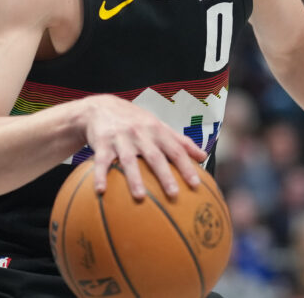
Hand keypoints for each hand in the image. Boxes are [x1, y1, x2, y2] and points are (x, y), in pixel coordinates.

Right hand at [83, 95, 206, 200]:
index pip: (175, 150)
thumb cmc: (135, 121)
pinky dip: (100, 176)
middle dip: (165, 175)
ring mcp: (121, 138)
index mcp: (157, 130)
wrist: (101, 107)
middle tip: (174, 194)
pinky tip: (101, 191)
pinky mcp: (102, 143)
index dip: (186, 166)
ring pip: (129, 160)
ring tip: (140, 197)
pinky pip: (101, 161)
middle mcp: (141, 133)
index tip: (195, 185)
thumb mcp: (158, 126)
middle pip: (155, 156)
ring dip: (134, 179)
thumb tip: (203, 156)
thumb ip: (180, 141)